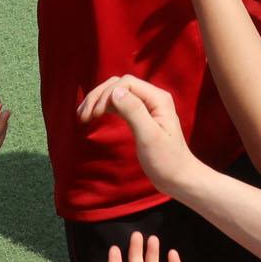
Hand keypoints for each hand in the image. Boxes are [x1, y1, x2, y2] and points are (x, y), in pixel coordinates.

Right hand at [83, 73, 202, 197]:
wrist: (178, 178)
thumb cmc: (166, 160)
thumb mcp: (149, 136)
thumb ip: (134, 112)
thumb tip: (115, 92)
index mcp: (158, 98)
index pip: (126, 82)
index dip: (106, 94)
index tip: (93, 115)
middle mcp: (152, 98)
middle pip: (119, 84)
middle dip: (99, 96)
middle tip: (82, 115)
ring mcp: (146, 106)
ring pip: (117, 93)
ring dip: (99, 101)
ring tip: (82, 116)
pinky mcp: (140, 117)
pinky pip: (119, 104)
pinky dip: (104, 108)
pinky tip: (93, 116)